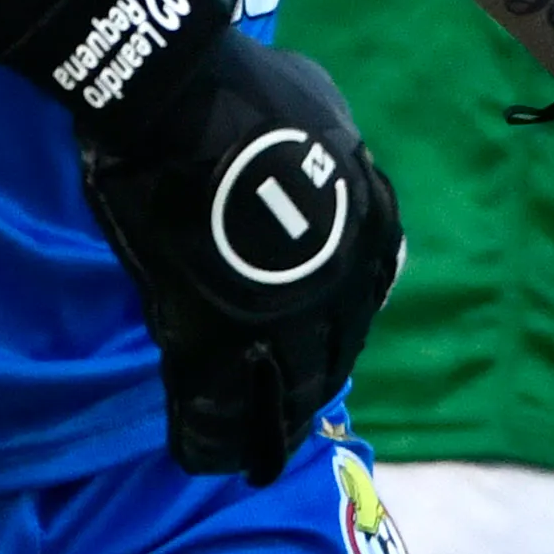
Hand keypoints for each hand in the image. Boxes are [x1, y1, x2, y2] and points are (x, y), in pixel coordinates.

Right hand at [76, 26, 399, 479]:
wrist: (185, 100)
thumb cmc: (245, 92)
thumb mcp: (319, 104)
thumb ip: (326, 145)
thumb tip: (317, 151)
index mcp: (368, 233)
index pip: (363, 302)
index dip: (335, 334)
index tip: (319, 354)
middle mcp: (338, 287)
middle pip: (327, 361)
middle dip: (307, 392)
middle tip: (287, 424)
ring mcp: (278, 317)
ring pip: (282, 395)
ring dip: (266, 430)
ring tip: (250, 460)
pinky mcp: (216, 335)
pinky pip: (217, 402)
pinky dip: (209, 433)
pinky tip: (200, 455)